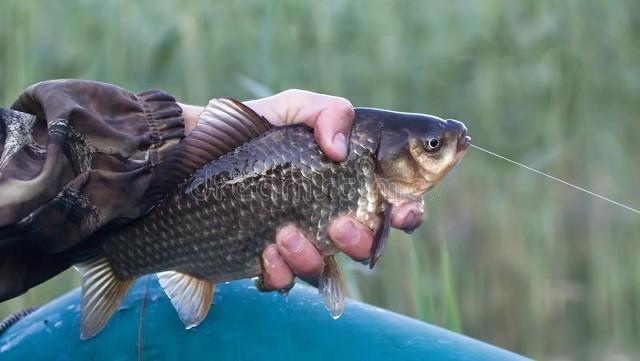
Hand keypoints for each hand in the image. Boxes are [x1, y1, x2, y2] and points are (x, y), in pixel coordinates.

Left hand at [246, 89, 423, 290]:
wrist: (190, 156)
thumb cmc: (250, 130)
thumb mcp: (293, 106)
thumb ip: (330, 110)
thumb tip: (340, 150)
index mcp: (346, 182)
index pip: (393, 203)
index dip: (407, 212)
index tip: (399, 211)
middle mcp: (329, 215)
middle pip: (367, 244)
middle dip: (360, 240)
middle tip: (340, 223)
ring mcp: (299, 241)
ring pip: (325, 267)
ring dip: (311, 255)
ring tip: (283, 231)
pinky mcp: (267, 261)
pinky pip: (285, 280)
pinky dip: (280, 270)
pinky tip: (264, 250)